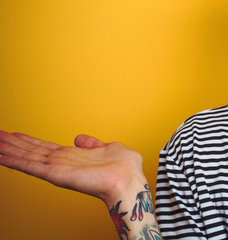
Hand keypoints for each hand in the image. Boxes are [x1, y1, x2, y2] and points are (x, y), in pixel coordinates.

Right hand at [0, 131, 145, 206]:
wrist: (128, 180)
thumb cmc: (125, 168)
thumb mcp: (110, 147)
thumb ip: (93, 143)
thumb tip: (79, 138)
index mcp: (74, 156)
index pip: (45, 147)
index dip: (29, 141)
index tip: (15, 134)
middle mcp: (63, 162)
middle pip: (31, 151)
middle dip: (13, 143)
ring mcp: (58, 168)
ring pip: (27, 157)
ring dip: (10, 149)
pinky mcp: (56, 174)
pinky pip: (31, 167)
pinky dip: (15, 161)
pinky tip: (2, 156)